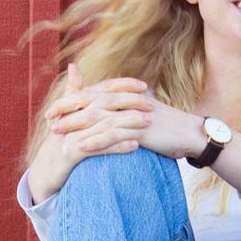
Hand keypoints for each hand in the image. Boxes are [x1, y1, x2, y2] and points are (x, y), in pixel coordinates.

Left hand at [46, 66, 203, 161]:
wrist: (193, 134)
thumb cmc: (169, 128)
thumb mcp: (145, 115)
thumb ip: (126, 112)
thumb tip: (111, 118)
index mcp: (127, 96)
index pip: (93, 93)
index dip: (72, 99)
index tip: (54, 109)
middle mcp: (127, 101)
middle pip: (90, 101)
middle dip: (67, 109)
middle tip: (47, 118)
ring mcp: (133, 114)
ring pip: (97, 117)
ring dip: (75, 124)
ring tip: (56, 133)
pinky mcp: (140, 129)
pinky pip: (113, 135)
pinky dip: (95, 140)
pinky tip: (80, 147)